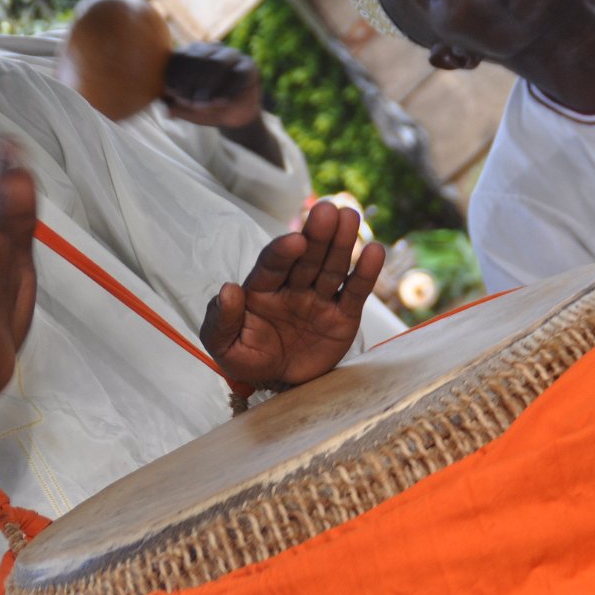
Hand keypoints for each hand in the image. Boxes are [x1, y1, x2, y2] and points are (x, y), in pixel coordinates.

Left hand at [164, 42, 263, 128]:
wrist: (234, 116)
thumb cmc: (206, 108)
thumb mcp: (188, 110)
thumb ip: (177, 107)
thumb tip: (168, 111)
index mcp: (192, 53)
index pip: (180, 56)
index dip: (174, 75)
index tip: (171, 94)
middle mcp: (211, 49)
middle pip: (198, 57)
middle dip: (190, 82)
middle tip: (187, 102)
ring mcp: (232, 55)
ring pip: (217, 63)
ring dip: (208, 85)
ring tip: (202, 104)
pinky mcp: (249, 66)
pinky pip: (238, 75)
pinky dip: (227, 90)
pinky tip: (220, 103)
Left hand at [202, 201, 383, 385]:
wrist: (279, 384)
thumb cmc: (248, 359)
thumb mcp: (224, 346)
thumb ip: (220, 320)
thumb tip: (228, 289)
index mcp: (261, 288)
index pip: (272, 264)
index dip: (282, 251)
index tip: (295, 241)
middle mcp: (292, 286)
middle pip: (306, 257)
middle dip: (316, 235)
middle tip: (326, 211)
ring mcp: (319, 298)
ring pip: (332, 267)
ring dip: (342, 243)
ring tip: (350, 216)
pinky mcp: (343, 315)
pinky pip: (354, 292)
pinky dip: (365, 273)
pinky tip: (374, 251)